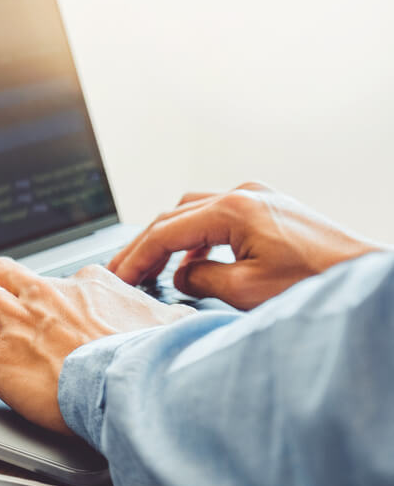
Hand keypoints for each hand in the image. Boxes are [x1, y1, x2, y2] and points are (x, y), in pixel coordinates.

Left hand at [0, 257, 193, 434]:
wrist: (136, 390)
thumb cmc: (158, 361)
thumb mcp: (177, 328)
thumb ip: (175, 320)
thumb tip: (190, 323)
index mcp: (90, 284)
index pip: (60, 278)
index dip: (51, 297)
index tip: (51, 315)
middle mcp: (48, 295)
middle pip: (3, 270)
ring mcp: (19, 322)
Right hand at [108, 182, 383, 309]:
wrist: (367, 281)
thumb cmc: (318, 285)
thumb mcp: (244, 291)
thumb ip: (200, 279)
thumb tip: (181, 276)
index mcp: (234, 208)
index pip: (165, 230)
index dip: (136, 257)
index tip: (117, 278)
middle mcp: (246, 194)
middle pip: (175, 215)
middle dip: (146, 245)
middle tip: (124, 272)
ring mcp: (261, 199)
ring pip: (195, 212)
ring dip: (172, 240)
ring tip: (155, 270)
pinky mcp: (273, 210)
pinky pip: (220, 218)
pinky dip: (200, 240)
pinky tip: (197, 266)